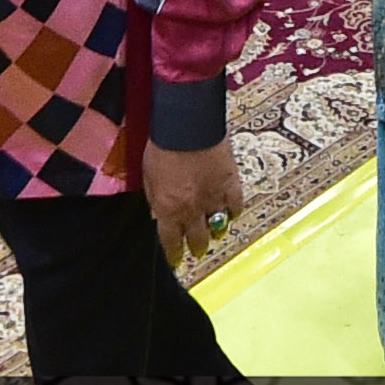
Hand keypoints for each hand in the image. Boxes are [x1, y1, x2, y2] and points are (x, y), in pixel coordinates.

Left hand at [143, 138, 244, 267]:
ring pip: (218, 227)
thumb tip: (159, 213)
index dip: (174, 254)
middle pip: (198, 239)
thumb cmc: (163, 146)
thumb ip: (155, 199)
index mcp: (168, 209)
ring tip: (214, 233)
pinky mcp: (231, 185)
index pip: (171, 242)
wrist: (187, 125)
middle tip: (196, 250)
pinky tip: (231, 213)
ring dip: (215, 232)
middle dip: (196, 247)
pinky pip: (235, 207)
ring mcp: (213, 199)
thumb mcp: (148, 176)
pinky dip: (233, 211)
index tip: (176, 259)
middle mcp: (192, 210)